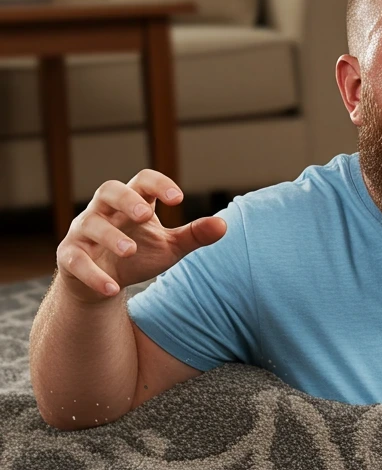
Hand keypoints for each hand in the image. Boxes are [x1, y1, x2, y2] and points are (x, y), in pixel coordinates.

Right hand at [56, 169, 226, 303]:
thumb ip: (194, 235)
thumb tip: (224, 225)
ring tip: (131, 251)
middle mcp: (104, 211)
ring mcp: (83, 232)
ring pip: (90, 224)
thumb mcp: (170, 246)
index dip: (158, 184)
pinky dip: (93, 274)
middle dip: (126, 200)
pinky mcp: (69, 256)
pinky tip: (112, 288)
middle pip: (108, 190)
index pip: (142, 181)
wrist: (104, 284)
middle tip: (146, 214)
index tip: (178, 199)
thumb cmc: (140, 255)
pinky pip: (75, 261)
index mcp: (131, 202)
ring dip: (110, 236)